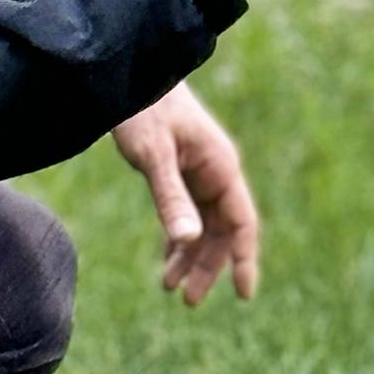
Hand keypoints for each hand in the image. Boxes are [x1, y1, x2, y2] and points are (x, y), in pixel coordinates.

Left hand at [112, 81, 258, 306]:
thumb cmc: (142, 109)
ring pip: (204, 223)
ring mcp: (199, 169)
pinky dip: (179, 237)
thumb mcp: (153, 155)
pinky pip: (189, 211)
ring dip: (191, 255)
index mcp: (220, 165)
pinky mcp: (180, 167)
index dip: (244, 258)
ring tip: (170, 287)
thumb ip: (170, 197)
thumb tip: (186, 241)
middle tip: (188, 300)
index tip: (243, 293)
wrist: (128, 74)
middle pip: (222, 229)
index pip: (241, 221)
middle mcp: (215, 170)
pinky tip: (167, 261)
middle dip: (208, 265)